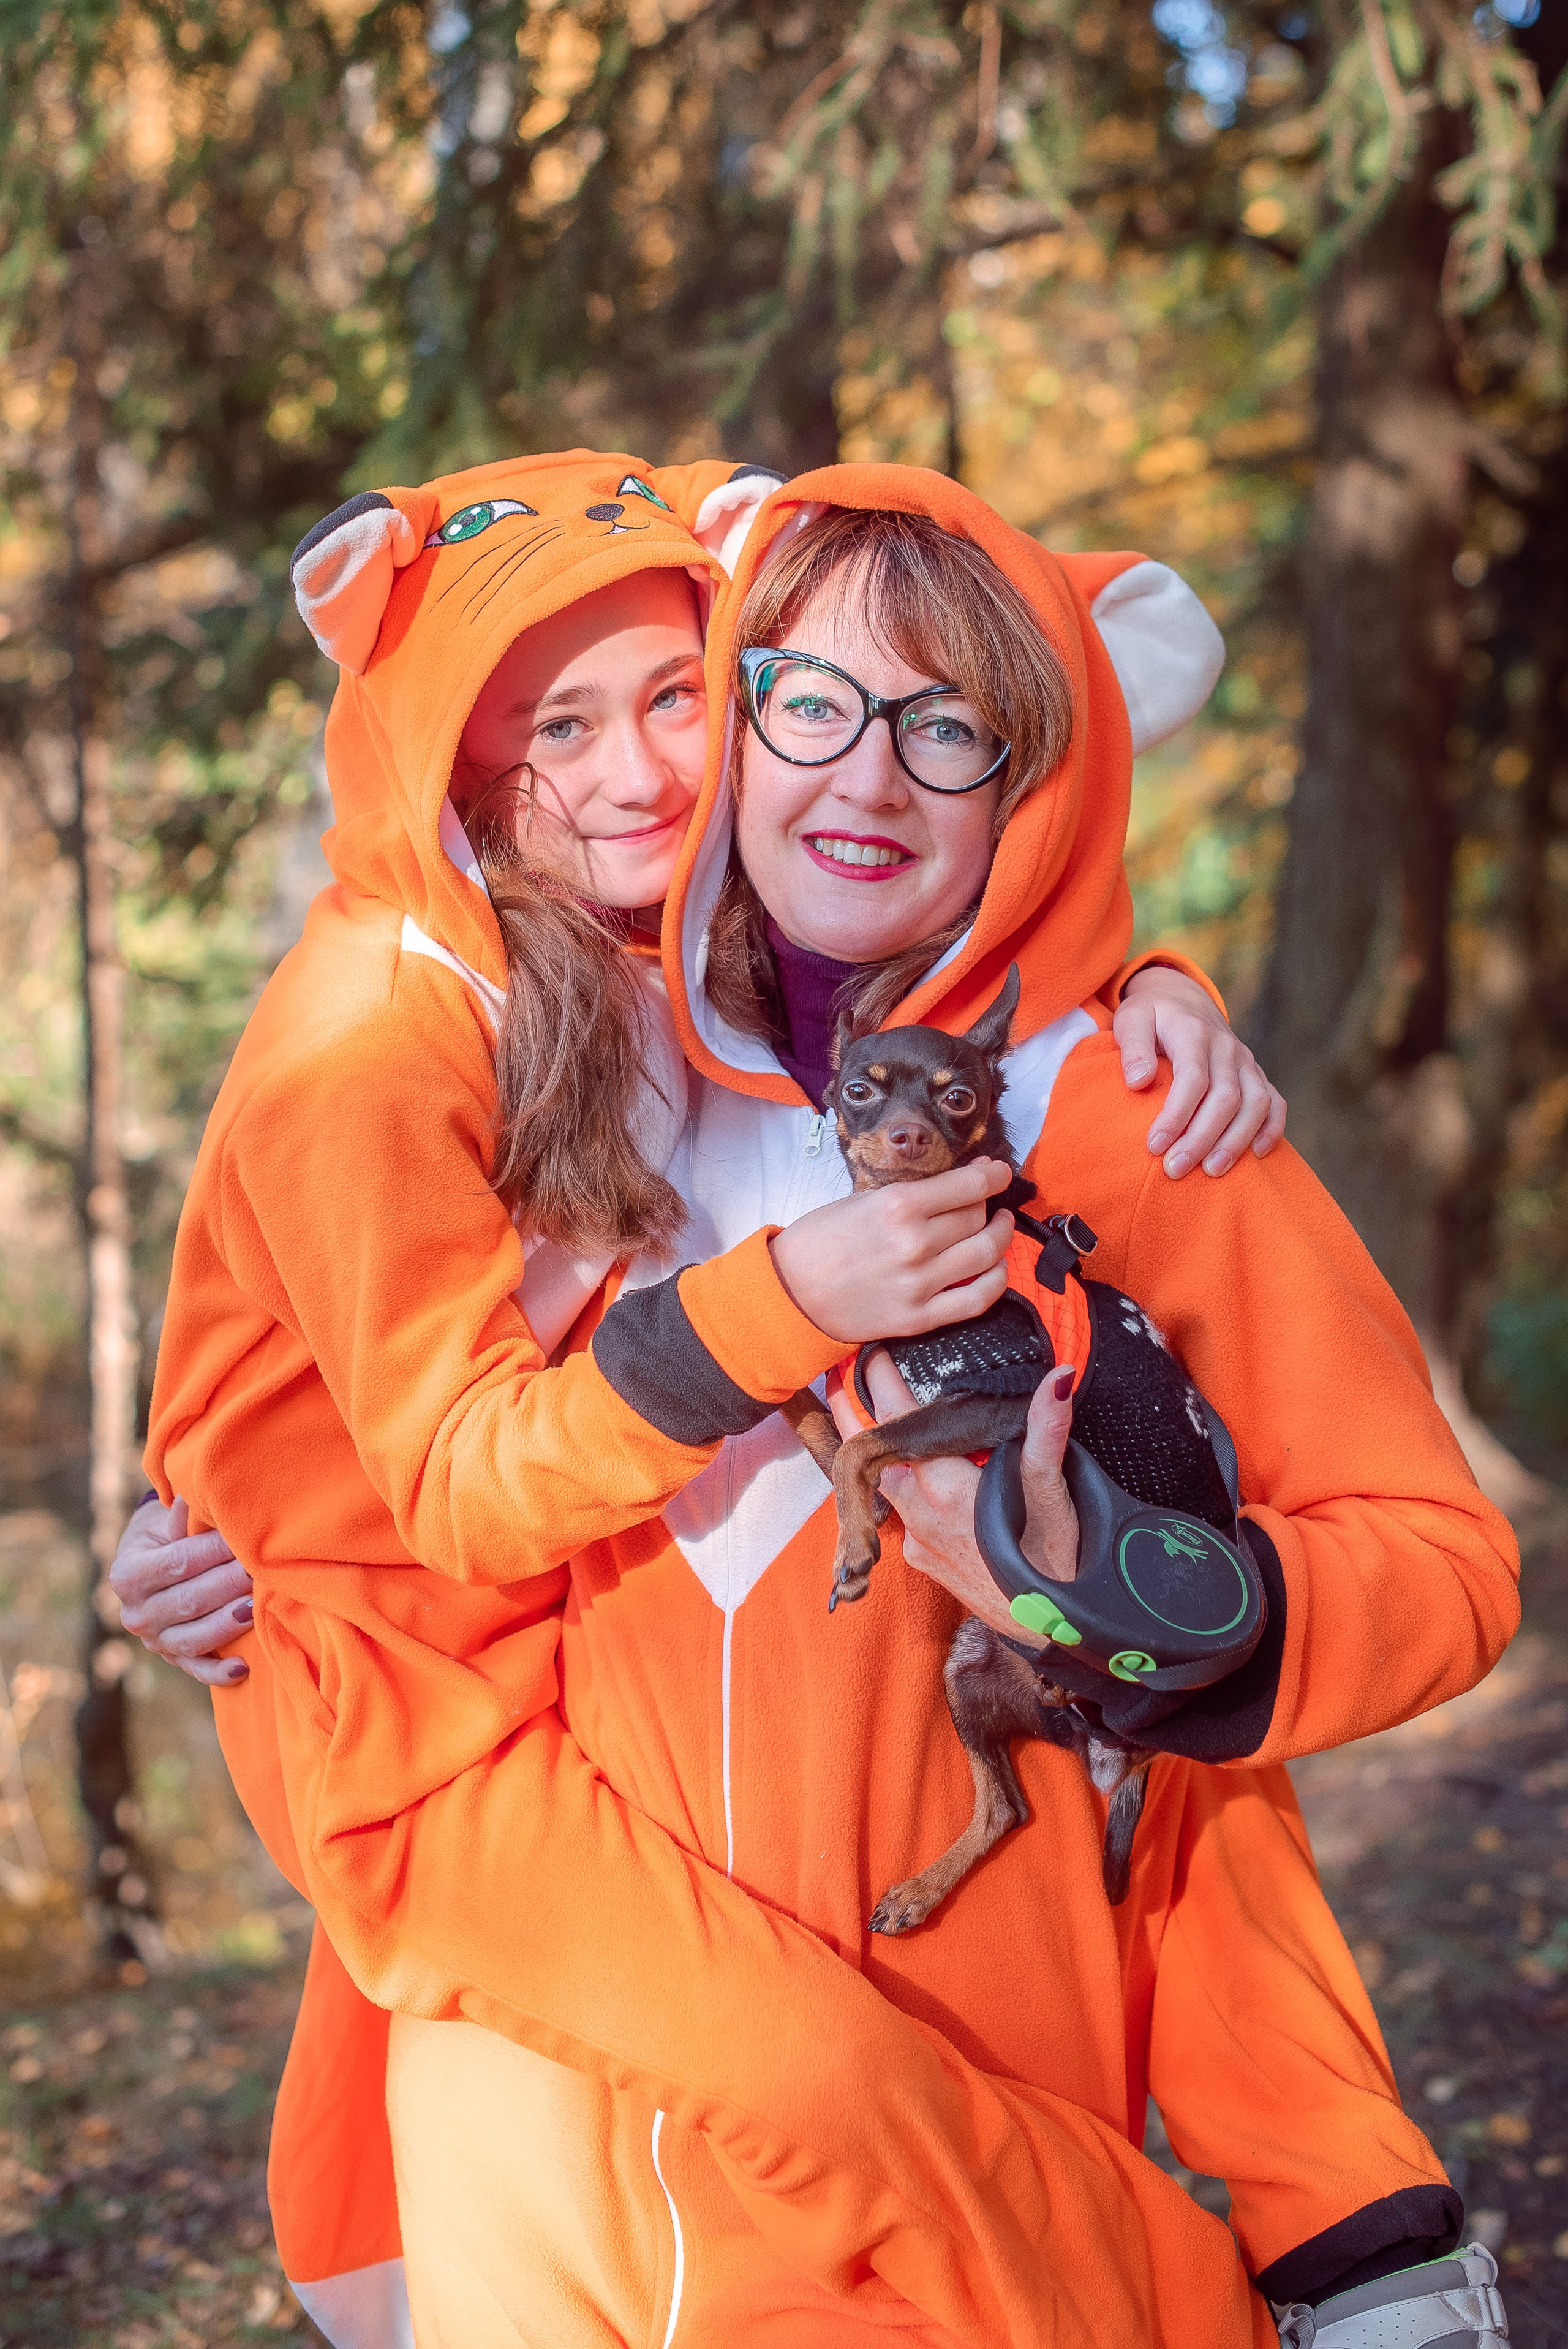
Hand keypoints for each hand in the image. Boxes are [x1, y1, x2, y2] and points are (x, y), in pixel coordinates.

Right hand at [110, 1495, 252, 1685]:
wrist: (154, 1560)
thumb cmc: (166, 1533)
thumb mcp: (164, 1522)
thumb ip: (180, 1519)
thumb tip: (189, 1500)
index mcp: (127, 1575)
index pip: (178, 1563)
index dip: (214, 1552)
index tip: (245, 1539)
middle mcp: (134, 1613)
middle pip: (188, 1601)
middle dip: (229, 1585)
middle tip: (261, 1570)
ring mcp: (153, 1641)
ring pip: (193, 1638)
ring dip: (227, 1624)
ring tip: (257, 1607)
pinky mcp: (173, 1658)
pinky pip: (196, 1669)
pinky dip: (218, 1672)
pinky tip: (243, 1668)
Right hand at [771, 1159, 1015, 1344]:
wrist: (792, 1293)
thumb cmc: (822, 1240)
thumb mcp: (862, 1200)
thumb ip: (911, 1195)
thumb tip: (959, 1182)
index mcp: (898, 1206)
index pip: (968, 1186)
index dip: (993, 1174)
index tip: (999, 1171)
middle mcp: (914, 1244)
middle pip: (976, 1217)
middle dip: (986, 1204)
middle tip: (985, 1201)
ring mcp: (920, 1284)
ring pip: (985, 1253)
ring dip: (1000, 1236)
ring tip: (999, 1227)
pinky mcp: (920, 1318)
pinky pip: (977, 1299)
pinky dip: (997, 1279)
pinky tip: (996, 1266)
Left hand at [827, 1356, 1078, 1645]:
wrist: (1056, 1634)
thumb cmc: (1059, 1568)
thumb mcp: (1054, 1497)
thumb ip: (1047, 1434)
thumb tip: (1057, 1380)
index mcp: (945, 1490)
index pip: (900, 1422)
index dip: (881, 1382)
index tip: (869, 1350)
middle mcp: (920, 1515)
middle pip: (872, 1453)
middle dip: (853, 1412)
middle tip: (837, 1374)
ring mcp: (917, 1542)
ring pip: (883, 1484)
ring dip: (873, 1449)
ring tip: (862, 1411)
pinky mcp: (923, 1560)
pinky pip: (899, 1512)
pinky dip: (899, 1483)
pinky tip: (911, 1469)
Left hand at [1114, 966, 1286, 1177]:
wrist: (1183, 998)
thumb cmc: (1151, 1016)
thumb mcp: (1131, 1019)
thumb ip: (1133, 1047)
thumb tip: (1138, 1082)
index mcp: (1193, 1031)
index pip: (1192, 1078)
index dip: (1176, 1115)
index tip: (1154, 1146)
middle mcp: (1226, 1047)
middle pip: (1225, 1097)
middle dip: (1202, 1138)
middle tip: (1175, 1169)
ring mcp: (1246, 1061)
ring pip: (1255, 1103)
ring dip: (1236, 1140)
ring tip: (1212, 1171)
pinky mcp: (1257, 1074)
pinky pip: (1275, 1102)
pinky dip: (1272, 1129)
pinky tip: (1257, 1155)